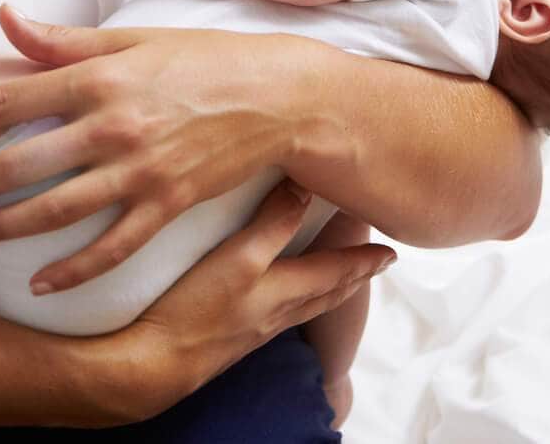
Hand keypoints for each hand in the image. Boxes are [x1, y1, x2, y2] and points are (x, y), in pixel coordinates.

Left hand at [0, 5, 318, 293]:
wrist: (279, 94)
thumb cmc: (201, 58)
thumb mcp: (131, 38)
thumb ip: (62, 39)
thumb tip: (4, 15)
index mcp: (97, 77)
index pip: (6, 97)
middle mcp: (111, 125)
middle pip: (20, 162)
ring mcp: (140, 170)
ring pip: (55, 209)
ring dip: (3, 227)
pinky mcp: (168, 204)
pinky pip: (112, 247)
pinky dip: (73, 269)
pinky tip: (39, 283)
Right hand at [87, 181, 393, 423]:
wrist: (158, 365)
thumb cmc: (198, 310)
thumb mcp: (239, 256)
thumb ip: (272, 222)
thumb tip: (305, 185)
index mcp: (286, 291)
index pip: (337, 271)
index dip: (364, 259)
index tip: (392, 252)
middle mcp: (278, 312)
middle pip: (328, 293)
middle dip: (354, 277)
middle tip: (376, 266)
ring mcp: (257, 328)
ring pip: (307, 306)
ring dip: (329, 290)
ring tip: (342, 282)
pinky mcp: (234, 336)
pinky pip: (284, 315)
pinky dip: (299, 300)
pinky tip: (284, 300)